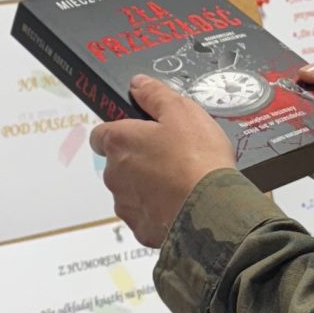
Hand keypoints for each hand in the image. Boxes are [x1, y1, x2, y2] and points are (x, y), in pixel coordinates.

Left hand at [89, 72, 238, 246]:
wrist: (211, 208)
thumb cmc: (197, 158)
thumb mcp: (182, 111)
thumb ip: (155, 95)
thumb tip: (137, 84)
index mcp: (119, 142)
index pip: (101, 134)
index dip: (121, 133)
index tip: (141, 134)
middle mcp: (114, 174)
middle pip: (118, 164)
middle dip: (138, 161)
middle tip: (171, 158)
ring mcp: (126, 204)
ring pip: (130, 192)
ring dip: (147, 188)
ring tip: (180, 183)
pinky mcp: (141, 229)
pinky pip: (145, 217)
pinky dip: (158, 212)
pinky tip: (181, 205)